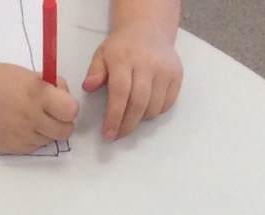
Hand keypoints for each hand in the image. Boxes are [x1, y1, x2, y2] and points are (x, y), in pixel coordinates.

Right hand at [0, 60, 77, 154]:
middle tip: (52, 114)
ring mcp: (19, 135)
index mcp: (37, 94)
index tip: (61, 103)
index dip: (69, 107)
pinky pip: (32, 148)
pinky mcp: (10, 148)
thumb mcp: (28, 75)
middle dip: (62, 123)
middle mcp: (30, 117)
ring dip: (45, 131)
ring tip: (30, 118)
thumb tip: (66, 100)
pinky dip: (31, 139)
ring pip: (48, 141)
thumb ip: (50, 87)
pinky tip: (19, 126)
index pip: (71, 111)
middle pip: (65, 131)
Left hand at [83, 18, 182, 139]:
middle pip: (139, 103)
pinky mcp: (176, 74)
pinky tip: (144, 110)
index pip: (120, 93)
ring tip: (129, 119)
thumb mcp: (102, 55)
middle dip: (127, 125)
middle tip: (117, 135)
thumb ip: (94, 72)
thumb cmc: (121, 48)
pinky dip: (155, 112)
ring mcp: (164, 69)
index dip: (114, 117)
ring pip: (154, 106)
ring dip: (140, 119)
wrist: (148, 30)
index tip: (108, 134)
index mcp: (124, 58)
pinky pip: (167, 103)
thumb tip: (87, 87)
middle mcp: (147, 63)